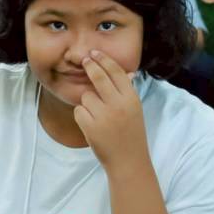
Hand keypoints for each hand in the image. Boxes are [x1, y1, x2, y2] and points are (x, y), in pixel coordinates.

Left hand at [73, 50, 146, 173]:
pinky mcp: (91, 127)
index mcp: (131, 99)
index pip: (116, 72)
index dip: (104, 60)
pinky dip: (82, 117)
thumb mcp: (135, 111)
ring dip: (88, 103)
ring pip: (86, 96)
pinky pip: (79, 111)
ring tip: (97, 116)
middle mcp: (118, 105)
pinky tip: (91, 126)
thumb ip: (128, 92)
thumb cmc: (131, 135)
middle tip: (84, 60)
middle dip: (90, 66)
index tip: (95, 53)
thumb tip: (128, 73)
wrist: (128, 161)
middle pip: (99, 77)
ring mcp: (104, 116)